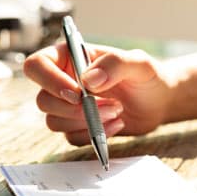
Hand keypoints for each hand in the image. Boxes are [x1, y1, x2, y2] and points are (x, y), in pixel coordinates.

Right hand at [23, 43, 173, 144]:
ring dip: (86, 122)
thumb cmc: (148, 76)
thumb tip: (88, 80)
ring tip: (117, 111)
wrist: (159, 102)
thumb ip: (114, 64)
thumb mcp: (138, 63)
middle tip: (110, 105)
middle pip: (43, 100)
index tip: (78, 94)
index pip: (37, 65)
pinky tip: (117, 124)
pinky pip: (72, 138)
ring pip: (54, 122)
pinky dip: (93, 135)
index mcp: (70, 58)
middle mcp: (64, 81)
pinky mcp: (79, 127)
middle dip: (74, 110)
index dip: (50, 81)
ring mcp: (69, 106)